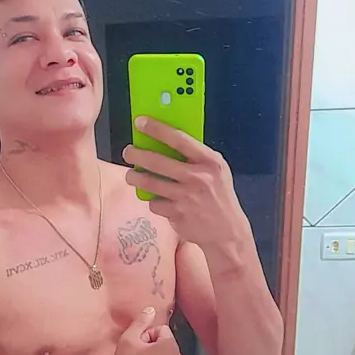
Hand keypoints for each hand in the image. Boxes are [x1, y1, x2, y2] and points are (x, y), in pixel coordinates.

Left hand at [123, 117, 249, 251]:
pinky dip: (153, 201)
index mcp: (209, 162)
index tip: (140, 122)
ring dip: (134, 177)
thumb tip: (165, 139)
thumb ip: (196, 156)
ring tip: (131, 175)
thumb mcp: (216, 171)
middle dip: (136, 154)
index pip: (179, 138)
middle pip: (157, 161)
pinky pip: (154, 203)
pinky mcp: (177, 215)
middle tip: (128, 152)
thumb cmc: (219, 197)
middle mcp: (198, 178)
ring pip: (149, 183)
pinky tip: (159, 200)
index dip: (156, 129)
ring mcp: (186, 198)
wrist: (227, 232)